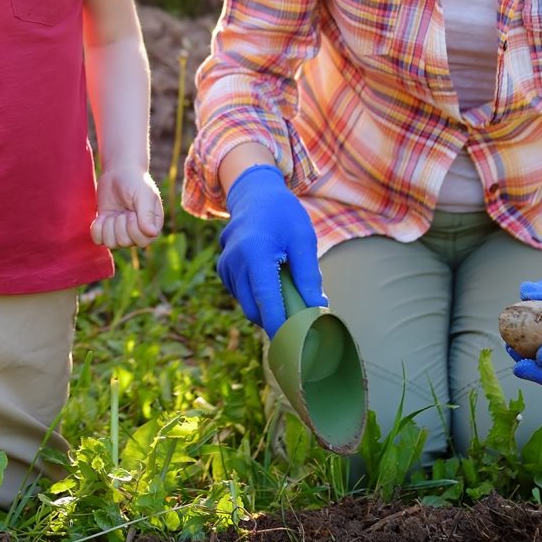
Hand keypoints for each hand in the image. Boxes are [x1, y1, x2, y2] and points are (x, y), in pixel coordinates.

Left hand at [92, 167, 164, 249]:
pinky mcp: (106, 229)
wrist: (118, 173)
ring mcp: (121, 232)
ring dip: (108, 226)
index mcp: (151, 226)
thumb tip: (152, 234)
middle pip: (124, 242)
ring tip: (112, 213)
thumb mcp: (143, 194)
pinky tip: (102, 217)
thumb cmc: (135, 182)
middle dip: (119, 224)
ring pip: (111, 244)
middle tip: (122, 210)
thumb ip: (147, 213)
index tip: (131, 212)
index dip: (133, 229)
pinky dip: (97, 229)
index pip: (142, 242)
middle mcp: (137, 232)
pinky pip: (98, 241)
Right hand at [215, 164, 322, 335]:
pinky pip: (242, 295)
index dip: (281, 328)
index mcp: (255, 254)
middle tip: (304, 326)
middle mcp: (235, 263)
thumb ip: (308, 276)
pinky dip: (258, 298)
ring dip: (268, 310)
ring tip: (292, 299)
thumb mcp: (302, 240)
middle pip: (255, 310)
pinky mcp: (223, 270)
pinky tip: (273, 284)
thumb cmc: (282, 215)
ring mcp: (225, 267)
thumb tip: (317, 309)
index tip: (297, 347)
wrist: (253, 194)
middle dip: (277, 323)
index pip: (267, 302)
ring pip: (247, 305)